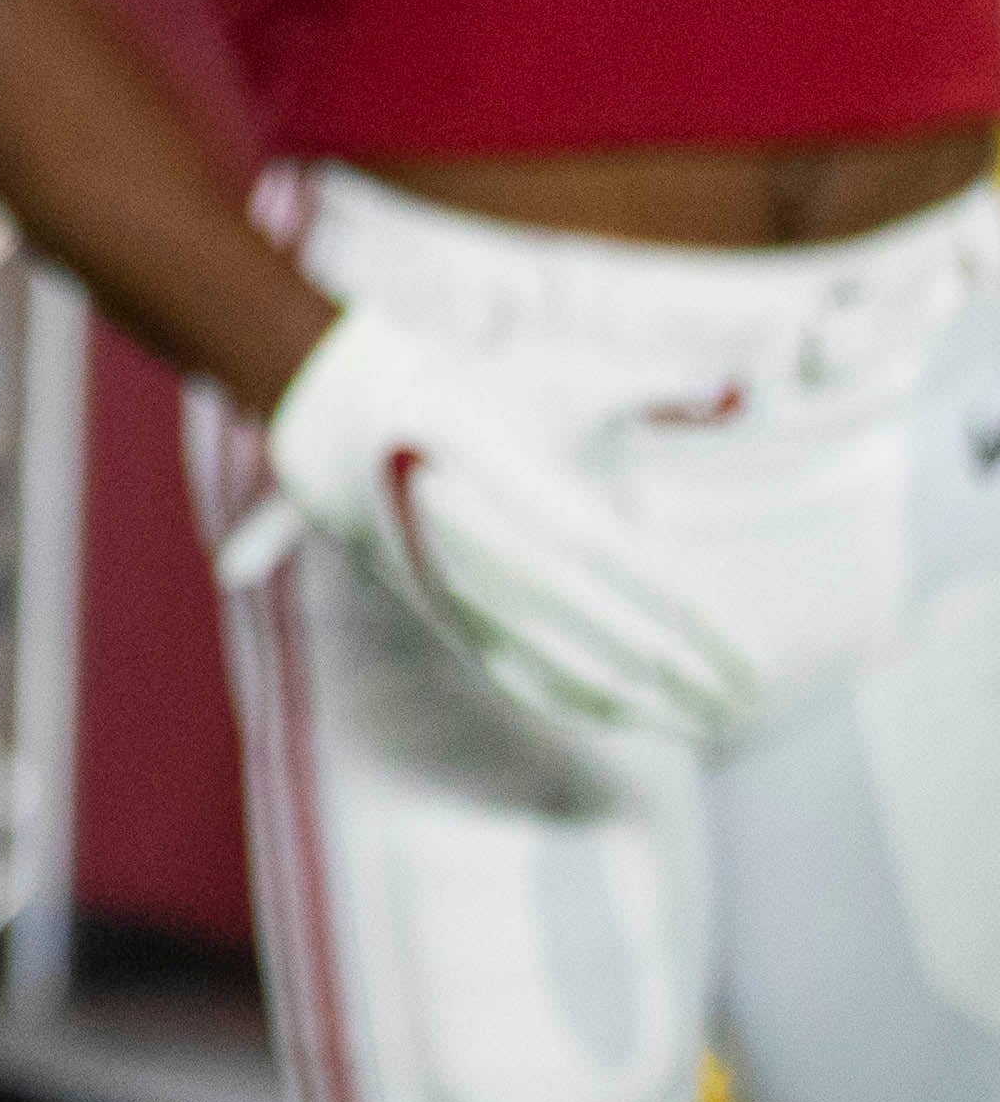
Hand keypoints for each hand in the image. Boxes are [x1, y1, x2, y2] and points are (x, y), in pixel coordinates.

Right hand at [223, 305, 757, 744]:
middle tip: (748, 704)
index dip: (708, 630)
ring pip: (570, 669)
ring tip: (703, 721)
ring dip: (643, 703)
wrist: (339, 411)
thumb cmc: (468, 389)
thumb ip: (655, 386)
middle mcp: (506, 552)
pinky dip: (575, 702)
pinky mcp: (442, 610)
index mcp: (543, 494)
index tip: (761, 665)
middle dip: (689, 678)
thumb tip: (739, 395)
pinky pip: (517, 673)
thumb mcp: (560, 379)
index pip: (649, 581)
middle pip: (617, 639)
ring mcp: (468, 590)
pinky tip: (622, 715)